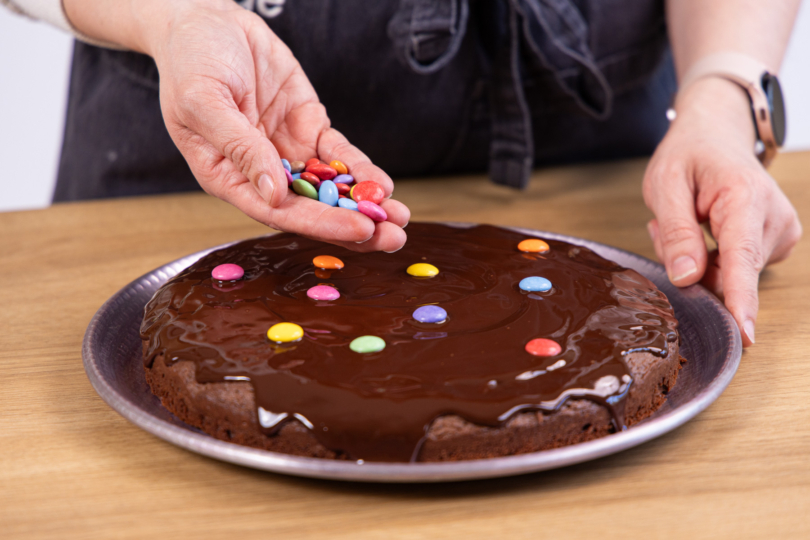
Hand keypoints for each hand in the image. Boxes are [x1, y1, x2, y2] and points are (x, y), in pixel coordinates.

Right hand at [113, 0, 409, 250]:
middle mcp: (262, 172)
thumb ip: (239, 148)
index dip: (321, 223)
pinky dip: (361, 170)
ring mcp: (288, 152)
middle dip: (354, 224)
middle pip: (312, 209)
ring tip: (400, 218)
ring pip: (331, 188)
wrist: (206, 21)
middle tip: (392, 237)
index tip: (359, 229)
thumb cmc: (190, 62)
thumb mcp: (204, 102)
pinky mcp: (309, 128)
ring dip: (365, 204)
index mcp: (228, 177)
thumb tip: (273, 194)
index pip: (280, 212)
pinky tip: (384, 184)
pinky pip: (339, 155)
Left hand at [643, 77, 800, 346]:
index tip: (744, 334)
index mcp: (746, 198)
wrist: (715, 135)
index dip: (739, 299)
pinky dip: (708, 258)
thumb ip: (676, 232)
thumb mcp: (666, 184)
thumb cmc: (689, 154)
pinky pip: (732, 271)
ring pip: (726, 275)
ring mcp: (779, 234)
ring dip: (695, 258)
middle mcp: (773, 219)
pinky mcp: (774, 245)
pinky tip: (701, 228)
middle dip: (687, 260)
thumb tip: (687, 278)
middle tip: (667, 221)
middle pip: (725, 273)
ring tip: (686, 217)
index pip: (742, 259)